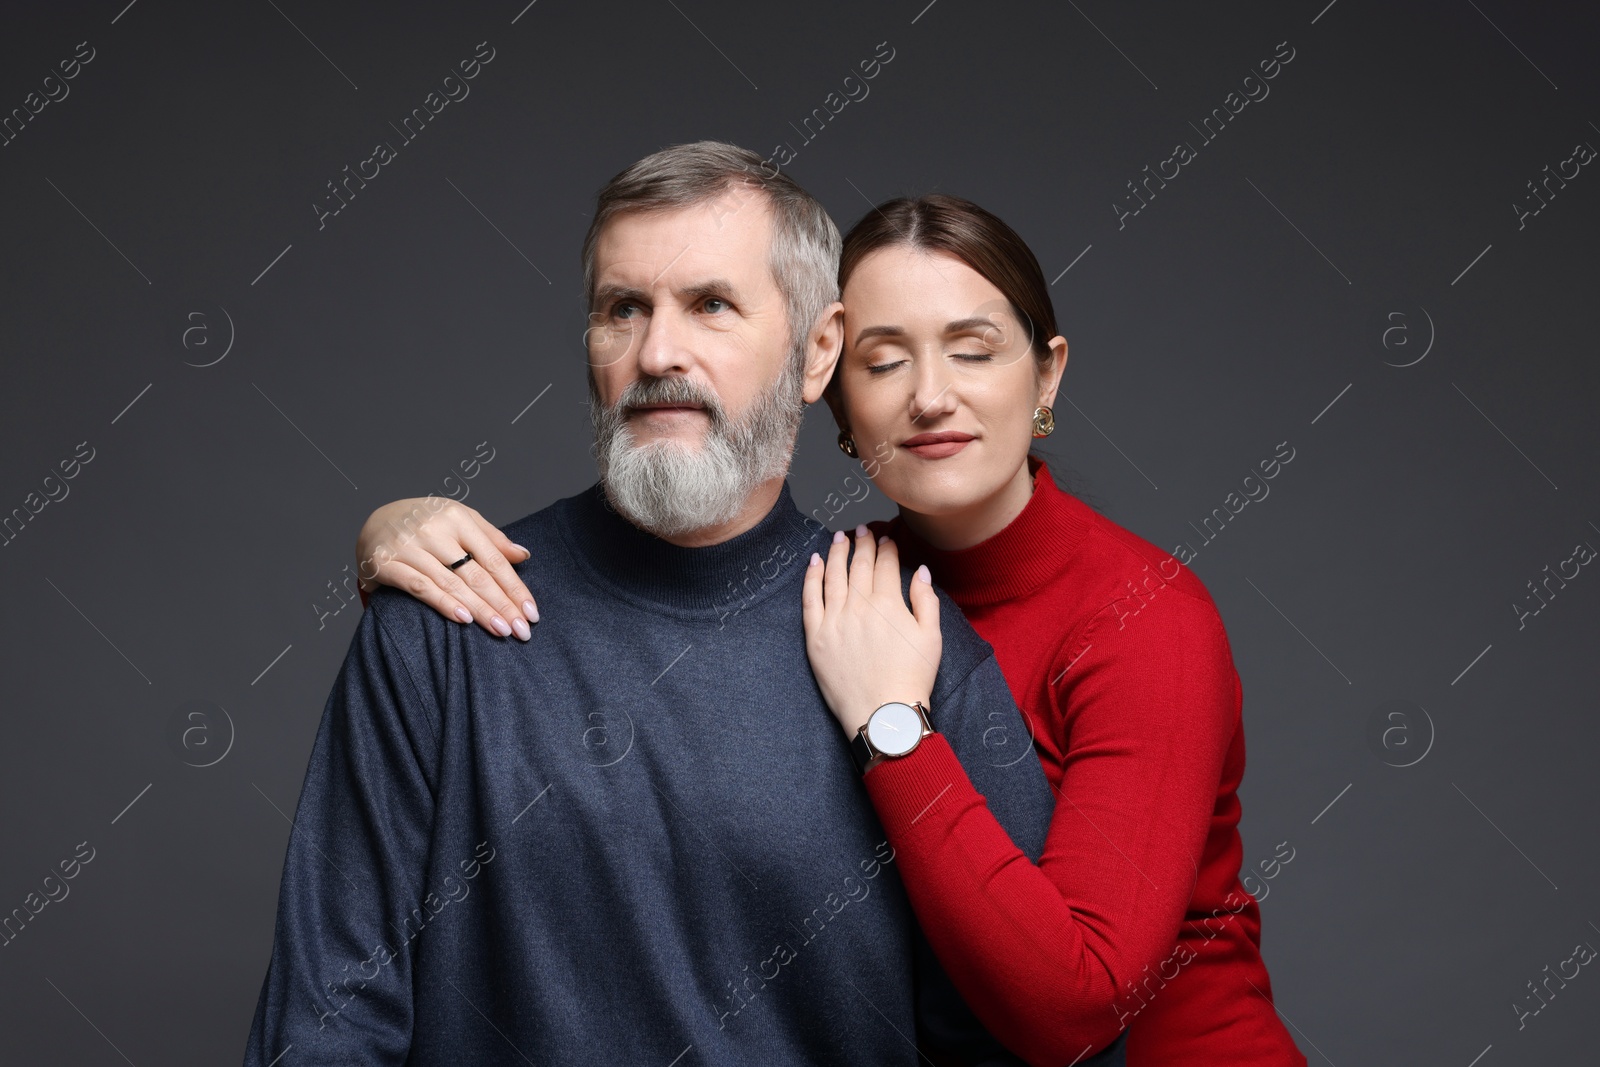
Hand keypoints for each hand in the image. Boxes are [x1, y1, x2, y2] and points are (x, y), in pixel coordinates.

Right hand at [356, 497, 538, 639]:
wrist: (372, 522)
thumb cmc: (425, 523)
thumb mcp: (459, 520)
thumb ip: (491, 538)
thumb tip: (523, 555)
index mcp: (457, 517)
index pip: (493, 558)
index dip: (514, 587)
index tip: (531, 612)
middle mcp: (434, 529)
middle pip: (476, 573)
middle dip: (502, 604)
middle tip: (521, 630)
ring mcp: (409, 546)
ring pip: (452, 583)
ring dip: (479, 610)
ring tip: (500, 630)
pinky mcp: (385, 563)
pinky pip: (420, 587)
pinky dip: (443, 603)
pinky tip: (464, 620)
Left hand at [801, 523, 940, 737]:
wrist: (884, 714)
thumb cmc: (912, 678)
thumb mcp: (931, 638)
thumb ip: (925, 600)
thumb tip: (921, 571)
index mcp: (888, 604)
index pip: (885, 564)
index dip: (886, 547)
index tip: (886, 539)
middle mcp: (859, 607)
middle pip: (859, 564)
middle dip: (862, 542)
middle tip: (863, 529)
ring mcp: (835, 621)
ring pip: (834, 575)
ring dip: (837, 552)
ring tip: (840, 536)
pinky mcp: (816, 637)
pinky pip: (810, 599)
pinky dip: (812, 577)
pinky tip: (815, 561)